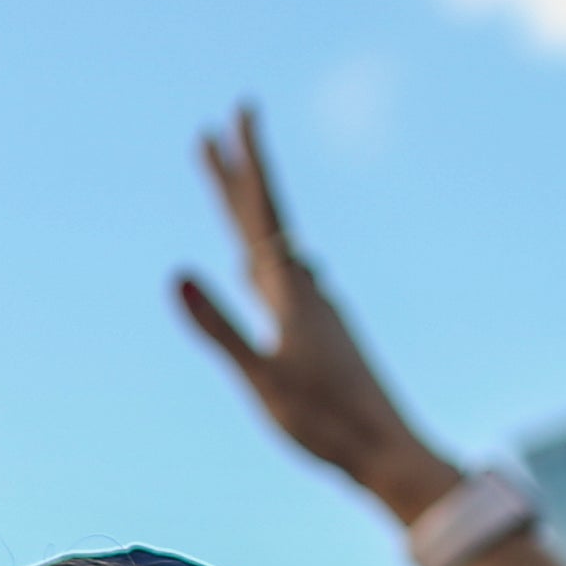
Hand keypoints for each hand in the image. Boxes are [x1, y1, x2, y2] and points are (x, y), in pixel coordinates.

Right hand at [176, 107, 460, 520]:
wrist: (387, 452)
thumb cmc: (324, 422)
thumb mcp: (260, 377)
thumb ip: (218, 326)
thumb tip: (177, 273)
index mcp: (291, 292)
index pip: (262, 213)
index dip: (247, 163)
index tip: (239, 113)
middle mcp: (306, 291)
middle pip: (263, 222)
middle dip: (236, 178)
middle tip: (214, 133)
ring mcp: (316, 310)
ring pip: (272, 249)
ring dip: (247, 218)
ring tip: (230, 191)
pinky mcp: (320, 333)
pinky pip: (281, 281)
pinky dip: (260, 261)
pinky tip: (258, 271)